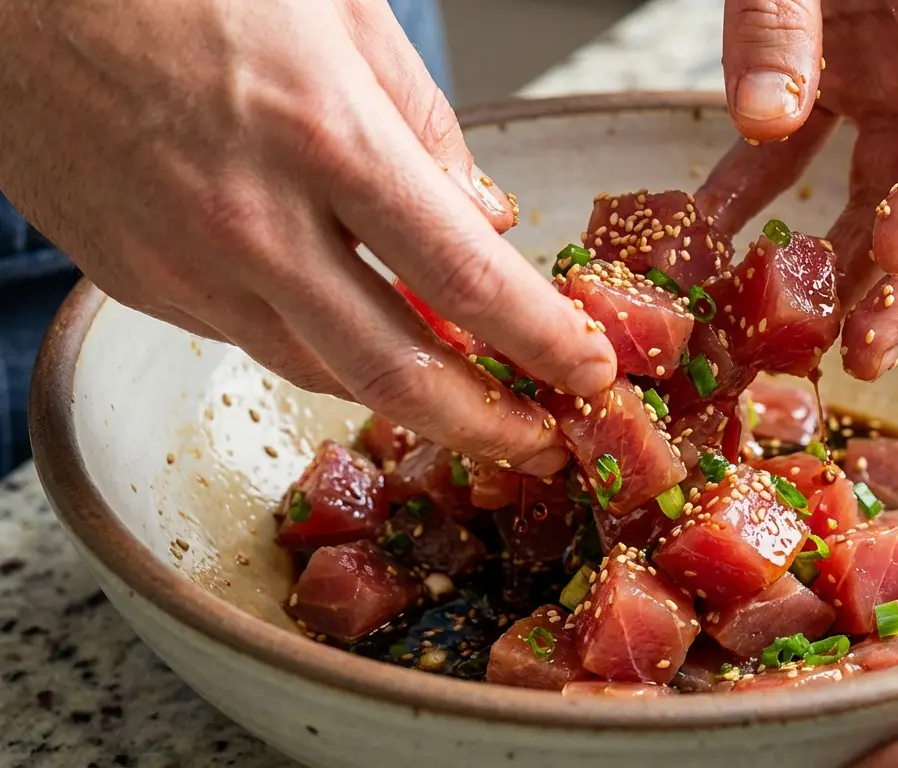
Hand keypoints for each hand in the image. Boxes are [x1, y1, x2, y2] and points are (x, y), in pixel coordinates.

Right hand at [0, 0, 616, 475]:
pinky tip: (361, 336)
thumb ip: (424, 126)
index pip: (463, 278)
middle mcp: (252, 219)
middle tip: (539, 442)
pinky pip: (252, 339)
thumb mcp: (339, 10)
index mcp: (322, 135)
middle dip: (483, 424)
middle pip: (394, 369)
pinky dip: (321, 351)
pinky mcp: (136, 280)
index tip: (589, 371)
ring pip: (321, 371)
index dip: (539, 341)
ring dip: (405, 399)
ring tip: (468, 402)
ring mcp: (184, 262)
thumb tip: (484, 219)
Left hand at [696, 0, 897, 380]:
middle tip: (871, 347)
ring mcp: (895, 75)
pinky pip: (806, 156)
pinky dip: (763, 200)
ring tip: (813, 341)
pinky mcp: (840, 81)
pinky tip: (715, 246)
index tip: (892, 255)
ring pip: (891, 190)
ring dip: (852, 267)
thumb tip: (764, 119)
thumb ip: (783, 17)